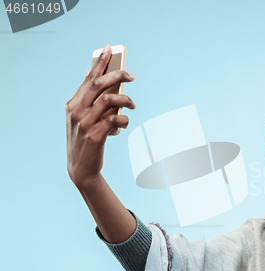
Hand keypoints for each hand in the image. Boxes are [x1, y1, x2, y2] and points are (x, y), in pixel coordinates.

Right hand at [66, 44, 135, 187]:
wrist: (81, 168)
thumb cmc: (84, 139)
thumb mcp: (80, 118)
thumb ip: (86, 99)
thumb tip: (93, 74)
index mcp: (73, 104)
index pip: (88, 78)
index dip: (100, 62)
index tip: (110, 49)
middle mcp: (77, 111)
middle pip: (100, 85)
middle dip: (118, 75)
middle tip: (132, 76)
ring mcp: (85, 124)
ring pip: (109, 100)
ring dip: (125, 100)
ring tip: (132, 104)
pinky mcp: (96, 136)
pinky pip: (115, 120)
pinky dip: (124, 119)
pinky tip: (125, 122)